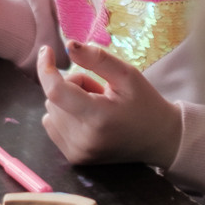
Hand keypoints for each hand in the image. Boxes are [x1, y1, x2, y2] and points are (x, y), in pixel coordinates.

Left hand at [38, 40, 183, 166]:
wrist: (159, 140)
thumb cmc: (145, 103)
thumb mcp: (127, 74)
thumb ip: (97, 58)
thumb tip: (68, 45)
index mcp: (98, 117)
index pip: (56, 91)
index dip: (46, 68)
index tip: (48, 50)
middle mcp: (83, 140)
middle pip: (53, 98)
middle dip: (71, 86)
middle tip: (99, 90)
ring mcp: (77, 152)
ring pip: (50, 110)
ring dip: (68, 101)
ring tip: (96, 105)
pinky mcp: (73, 158)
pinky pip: (51, 125)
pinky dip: (65, 115)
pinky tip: (88, 118)